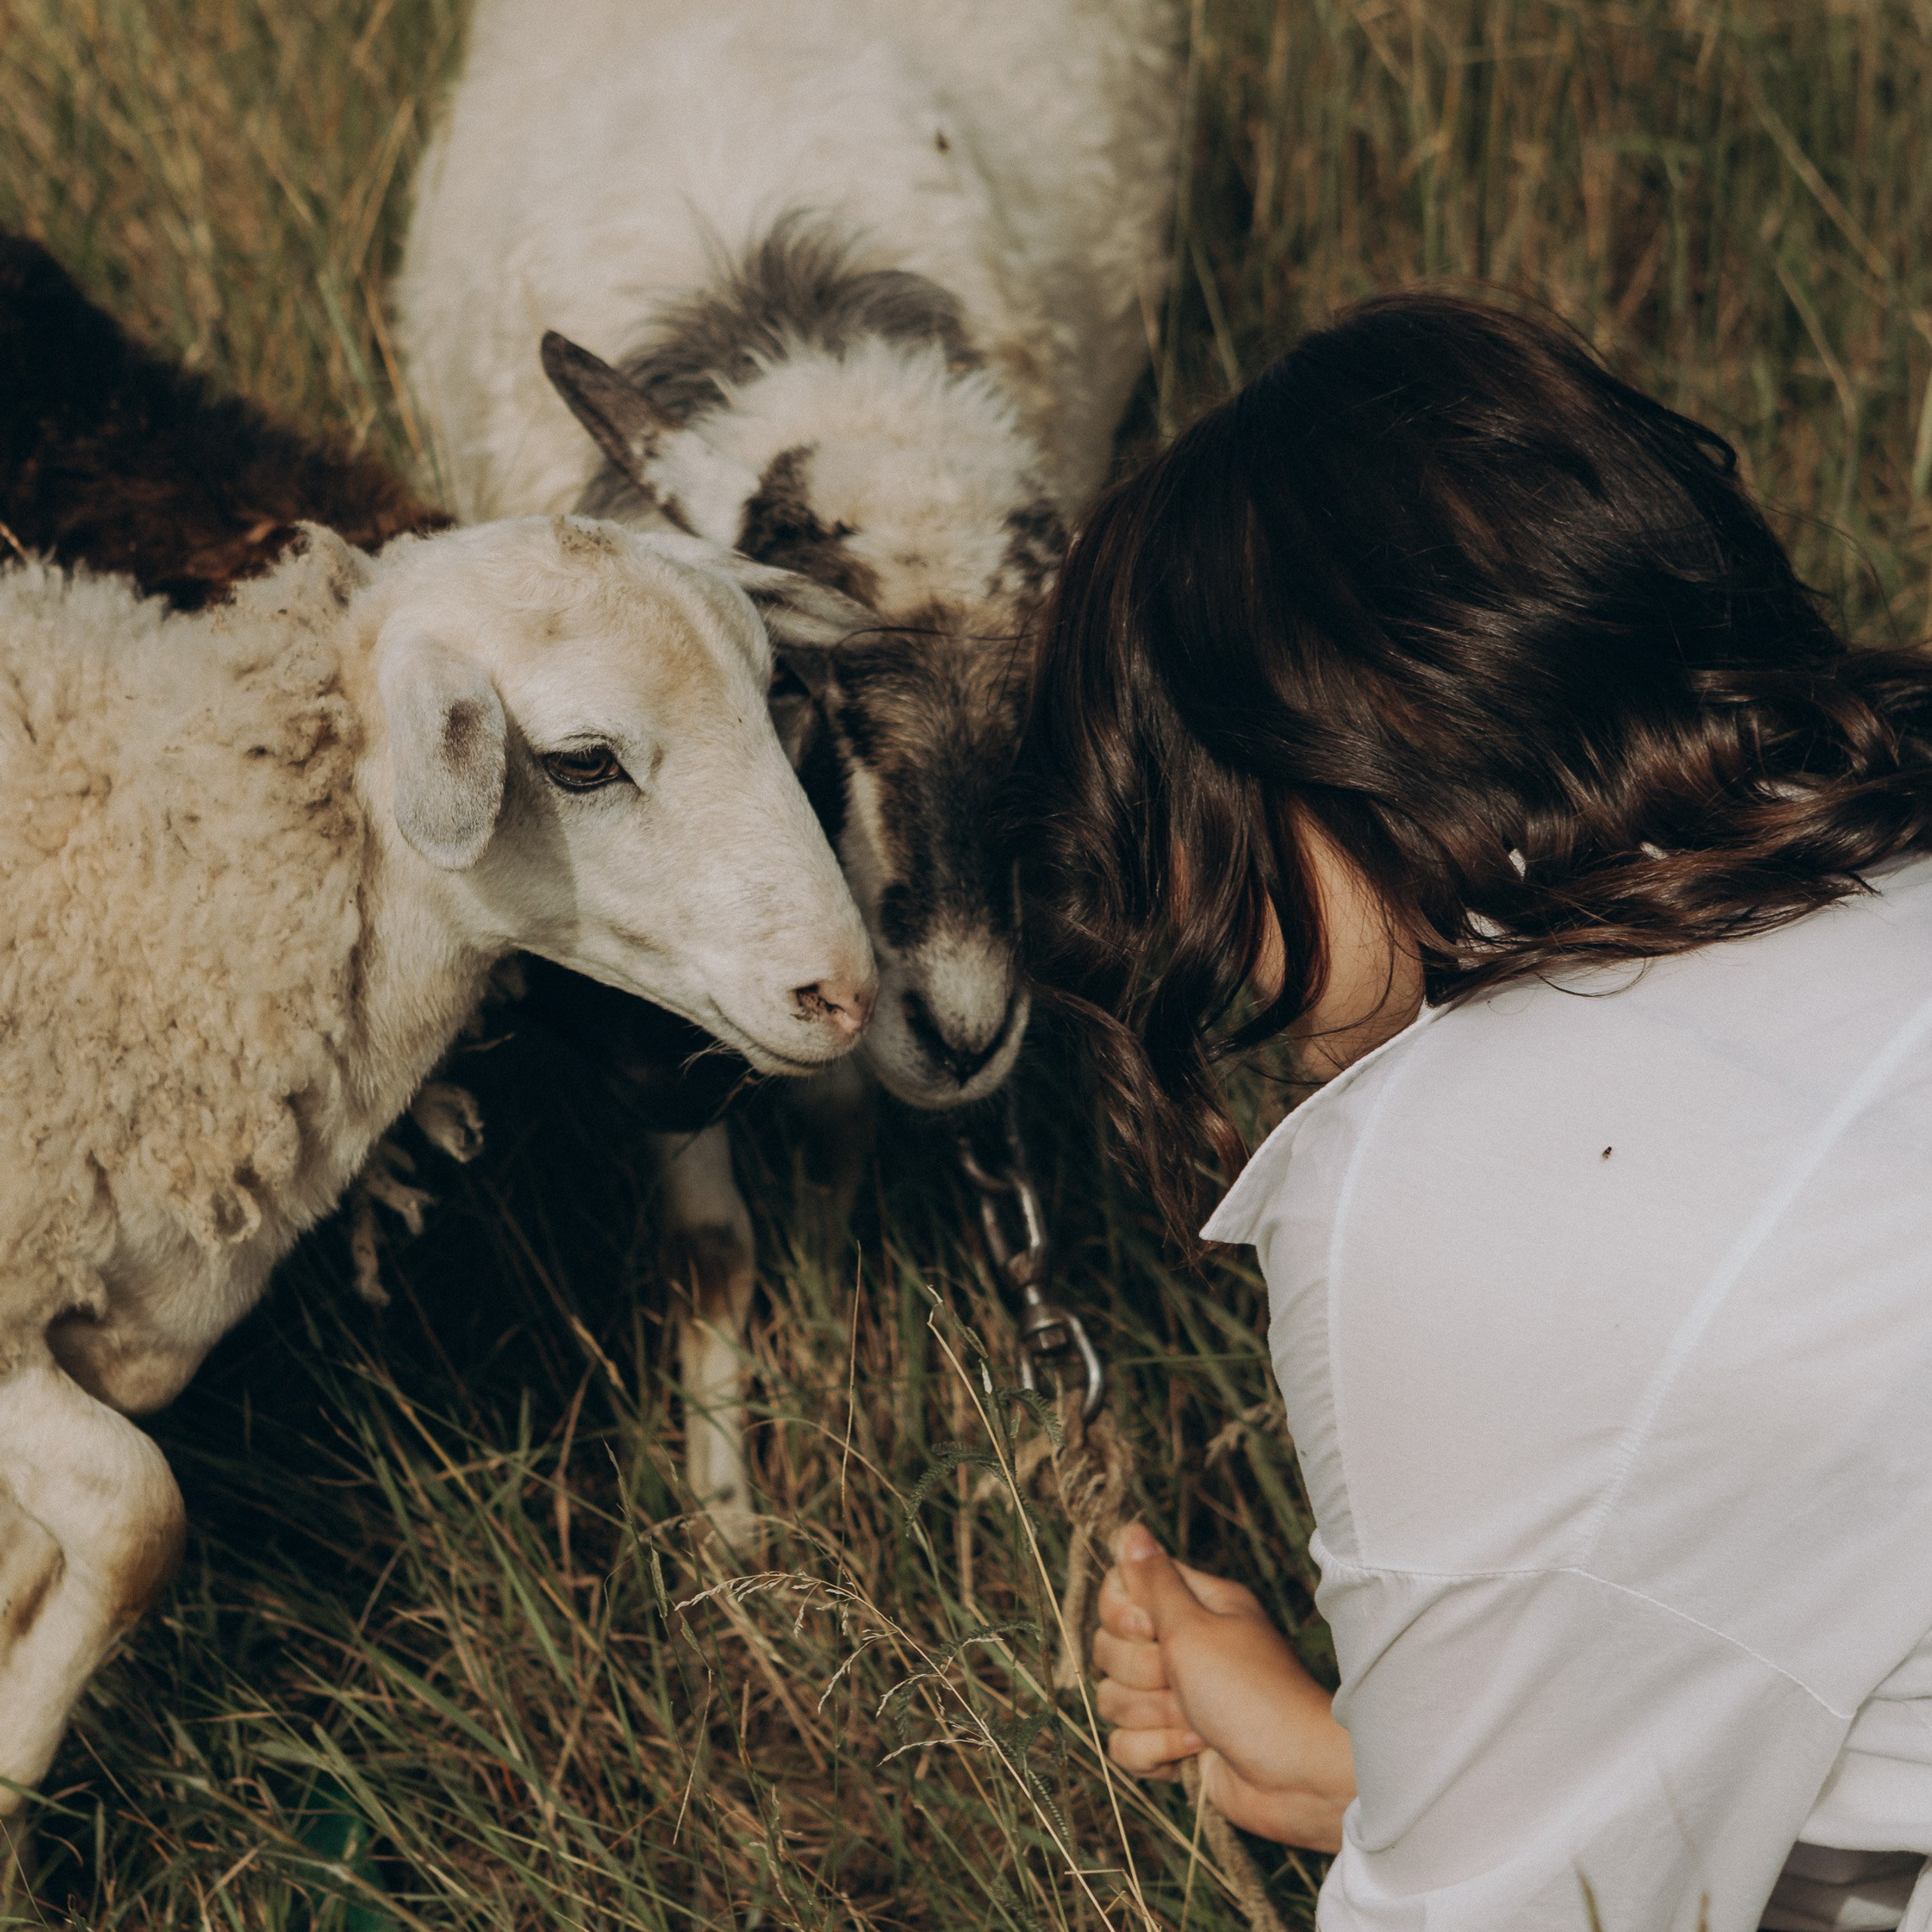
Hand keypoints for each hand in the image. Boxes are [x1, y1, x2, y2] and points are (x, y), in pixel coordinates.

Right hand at [1092, 1522, 1355, 1850]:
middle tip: (1183, 1682)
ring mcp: (1174, 1697)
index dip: (1122, 1614)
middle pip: (1108, 1648)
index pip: (1120, 1589)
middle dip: (1142, 1675)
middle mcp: (1180, 1647)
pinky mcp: (1170, 1744)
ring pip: (1112, 1699)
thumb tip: (1130, 1528)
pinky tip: (1192, 1755)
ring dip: (1153, 1718)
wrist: (1296, 1778)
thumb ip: (1154, 1581)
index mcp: (1192, 1606)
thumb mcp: (1196, 1628)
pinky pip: (1124, 1745)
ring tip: (1197, 1726)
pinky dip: (1156, 1754)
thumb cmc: (1253, 1693)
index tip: (1151, 1630)